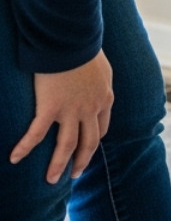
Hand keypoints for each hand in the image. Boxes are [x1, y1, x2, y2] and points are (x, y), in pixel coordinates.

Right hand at [11, 49, 113, 183]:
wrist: (73, 40)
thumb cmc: (85, 47)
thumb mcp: (102, 67)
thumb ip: (99, 81)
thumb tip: (94, 83)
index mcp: (105, 98)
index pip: (101, 127)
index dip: (93, 141)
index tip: (87, 150)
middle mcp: (91, 108)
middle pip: (89, 142)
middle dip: (81, 160)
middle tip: (74, 175)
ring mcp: (71, 110)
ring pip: (67, 145)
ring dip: (59, 164)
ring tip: (52, 180)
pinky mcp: (50, 107)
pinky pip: (37, 134)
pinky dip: (25, 148)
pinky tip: (15, 158)